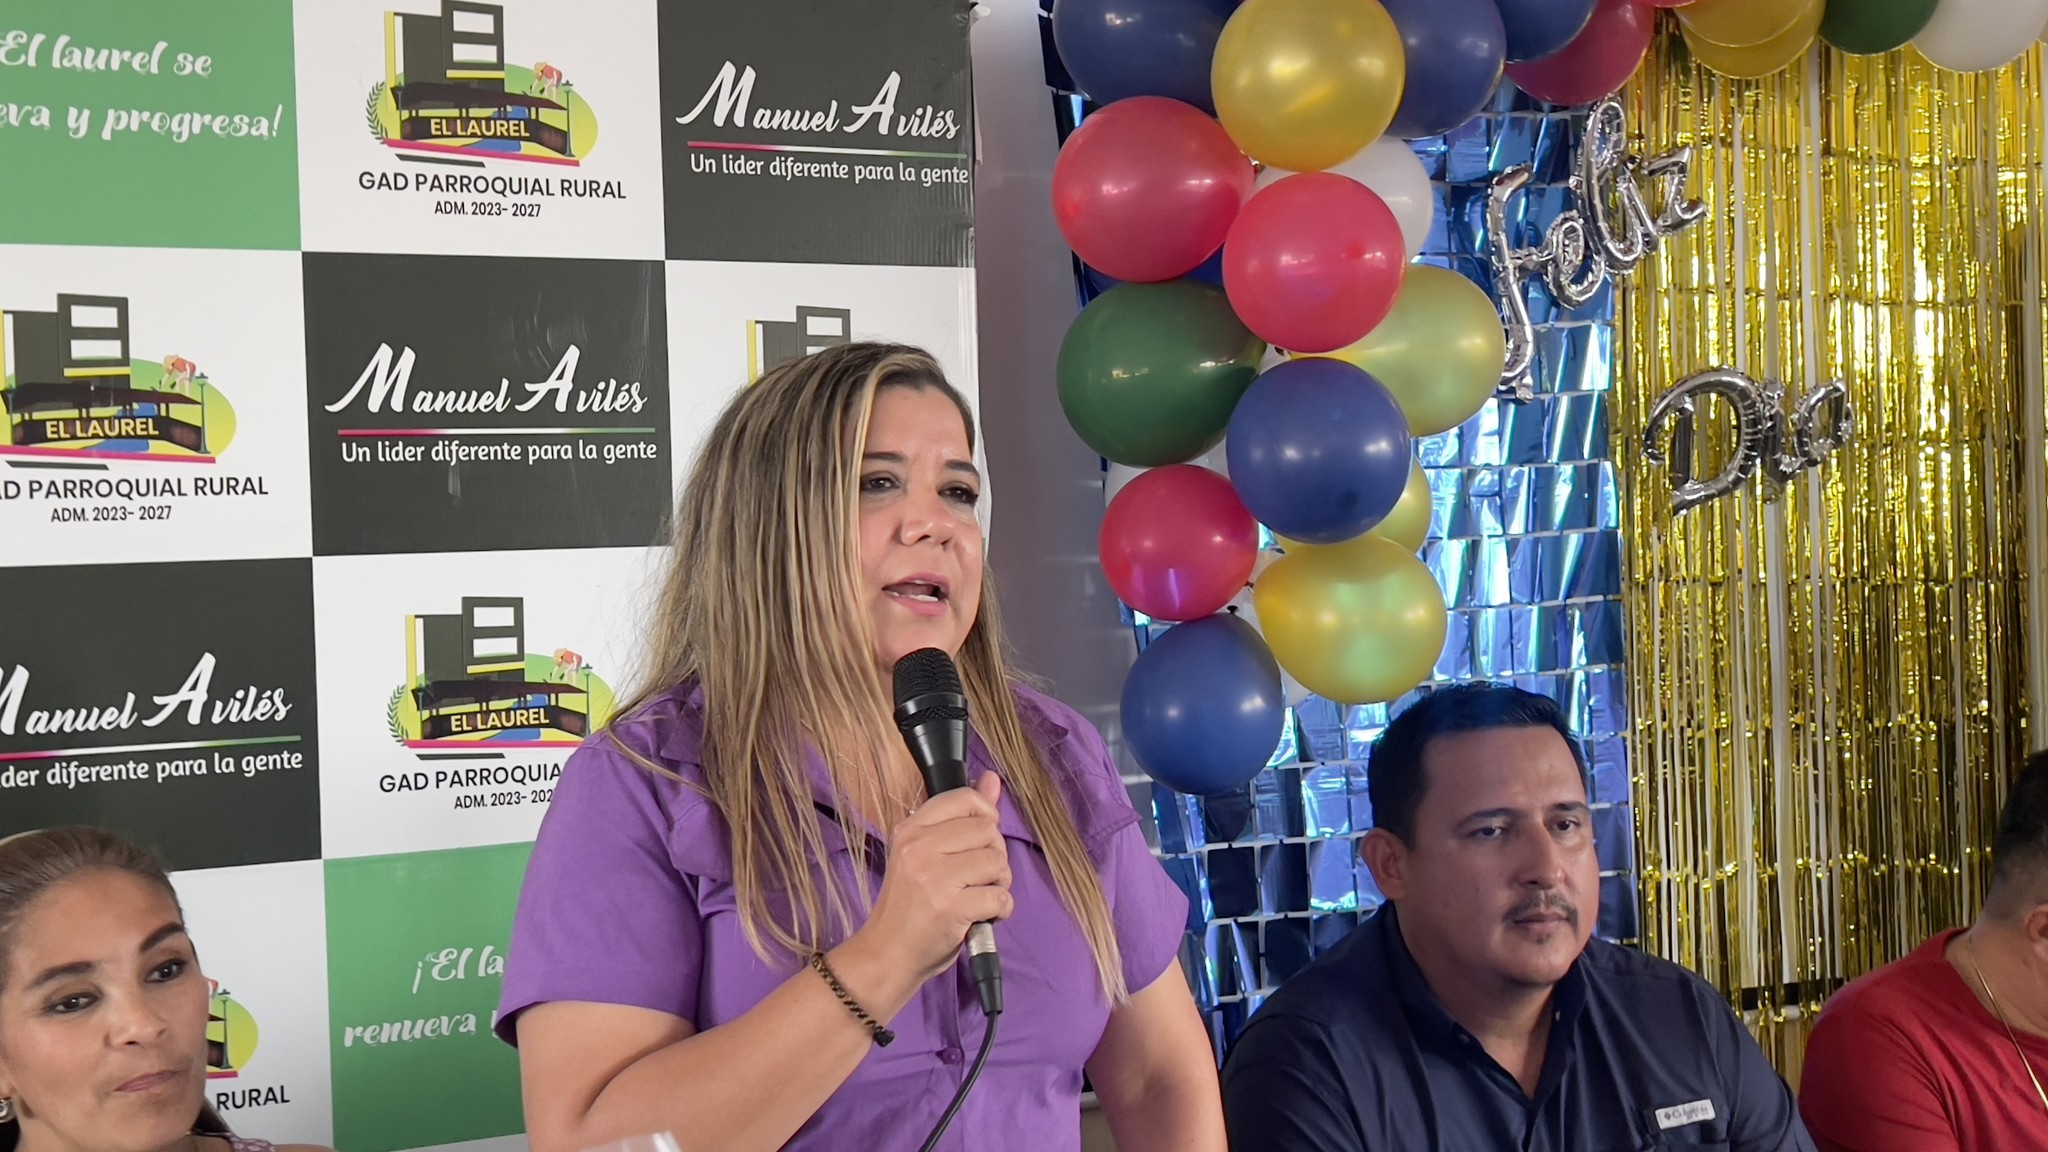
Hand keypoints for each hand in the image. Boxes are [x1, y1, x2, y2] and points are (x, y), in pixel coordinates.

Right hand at [858, 772, 1012, 982]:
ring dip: (999, 884)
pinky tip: (983, 915)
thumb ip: (961, 817)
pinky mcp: (951, 908)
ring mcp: (934, 877)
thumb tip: (993, 779)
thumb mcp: (926, 854)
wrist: (887, 954)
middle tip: (977, 878)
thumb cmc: (909, 906)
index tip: (979, 841)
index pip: (965, 799)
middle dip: (994, 856)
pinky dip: (1000, 909)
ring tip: (978, 896)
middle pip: (988, 831)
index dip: (985, 818)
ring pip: (997, 862)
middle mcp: (920, 847)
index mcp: (911, 829)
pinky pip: (1000, 896)